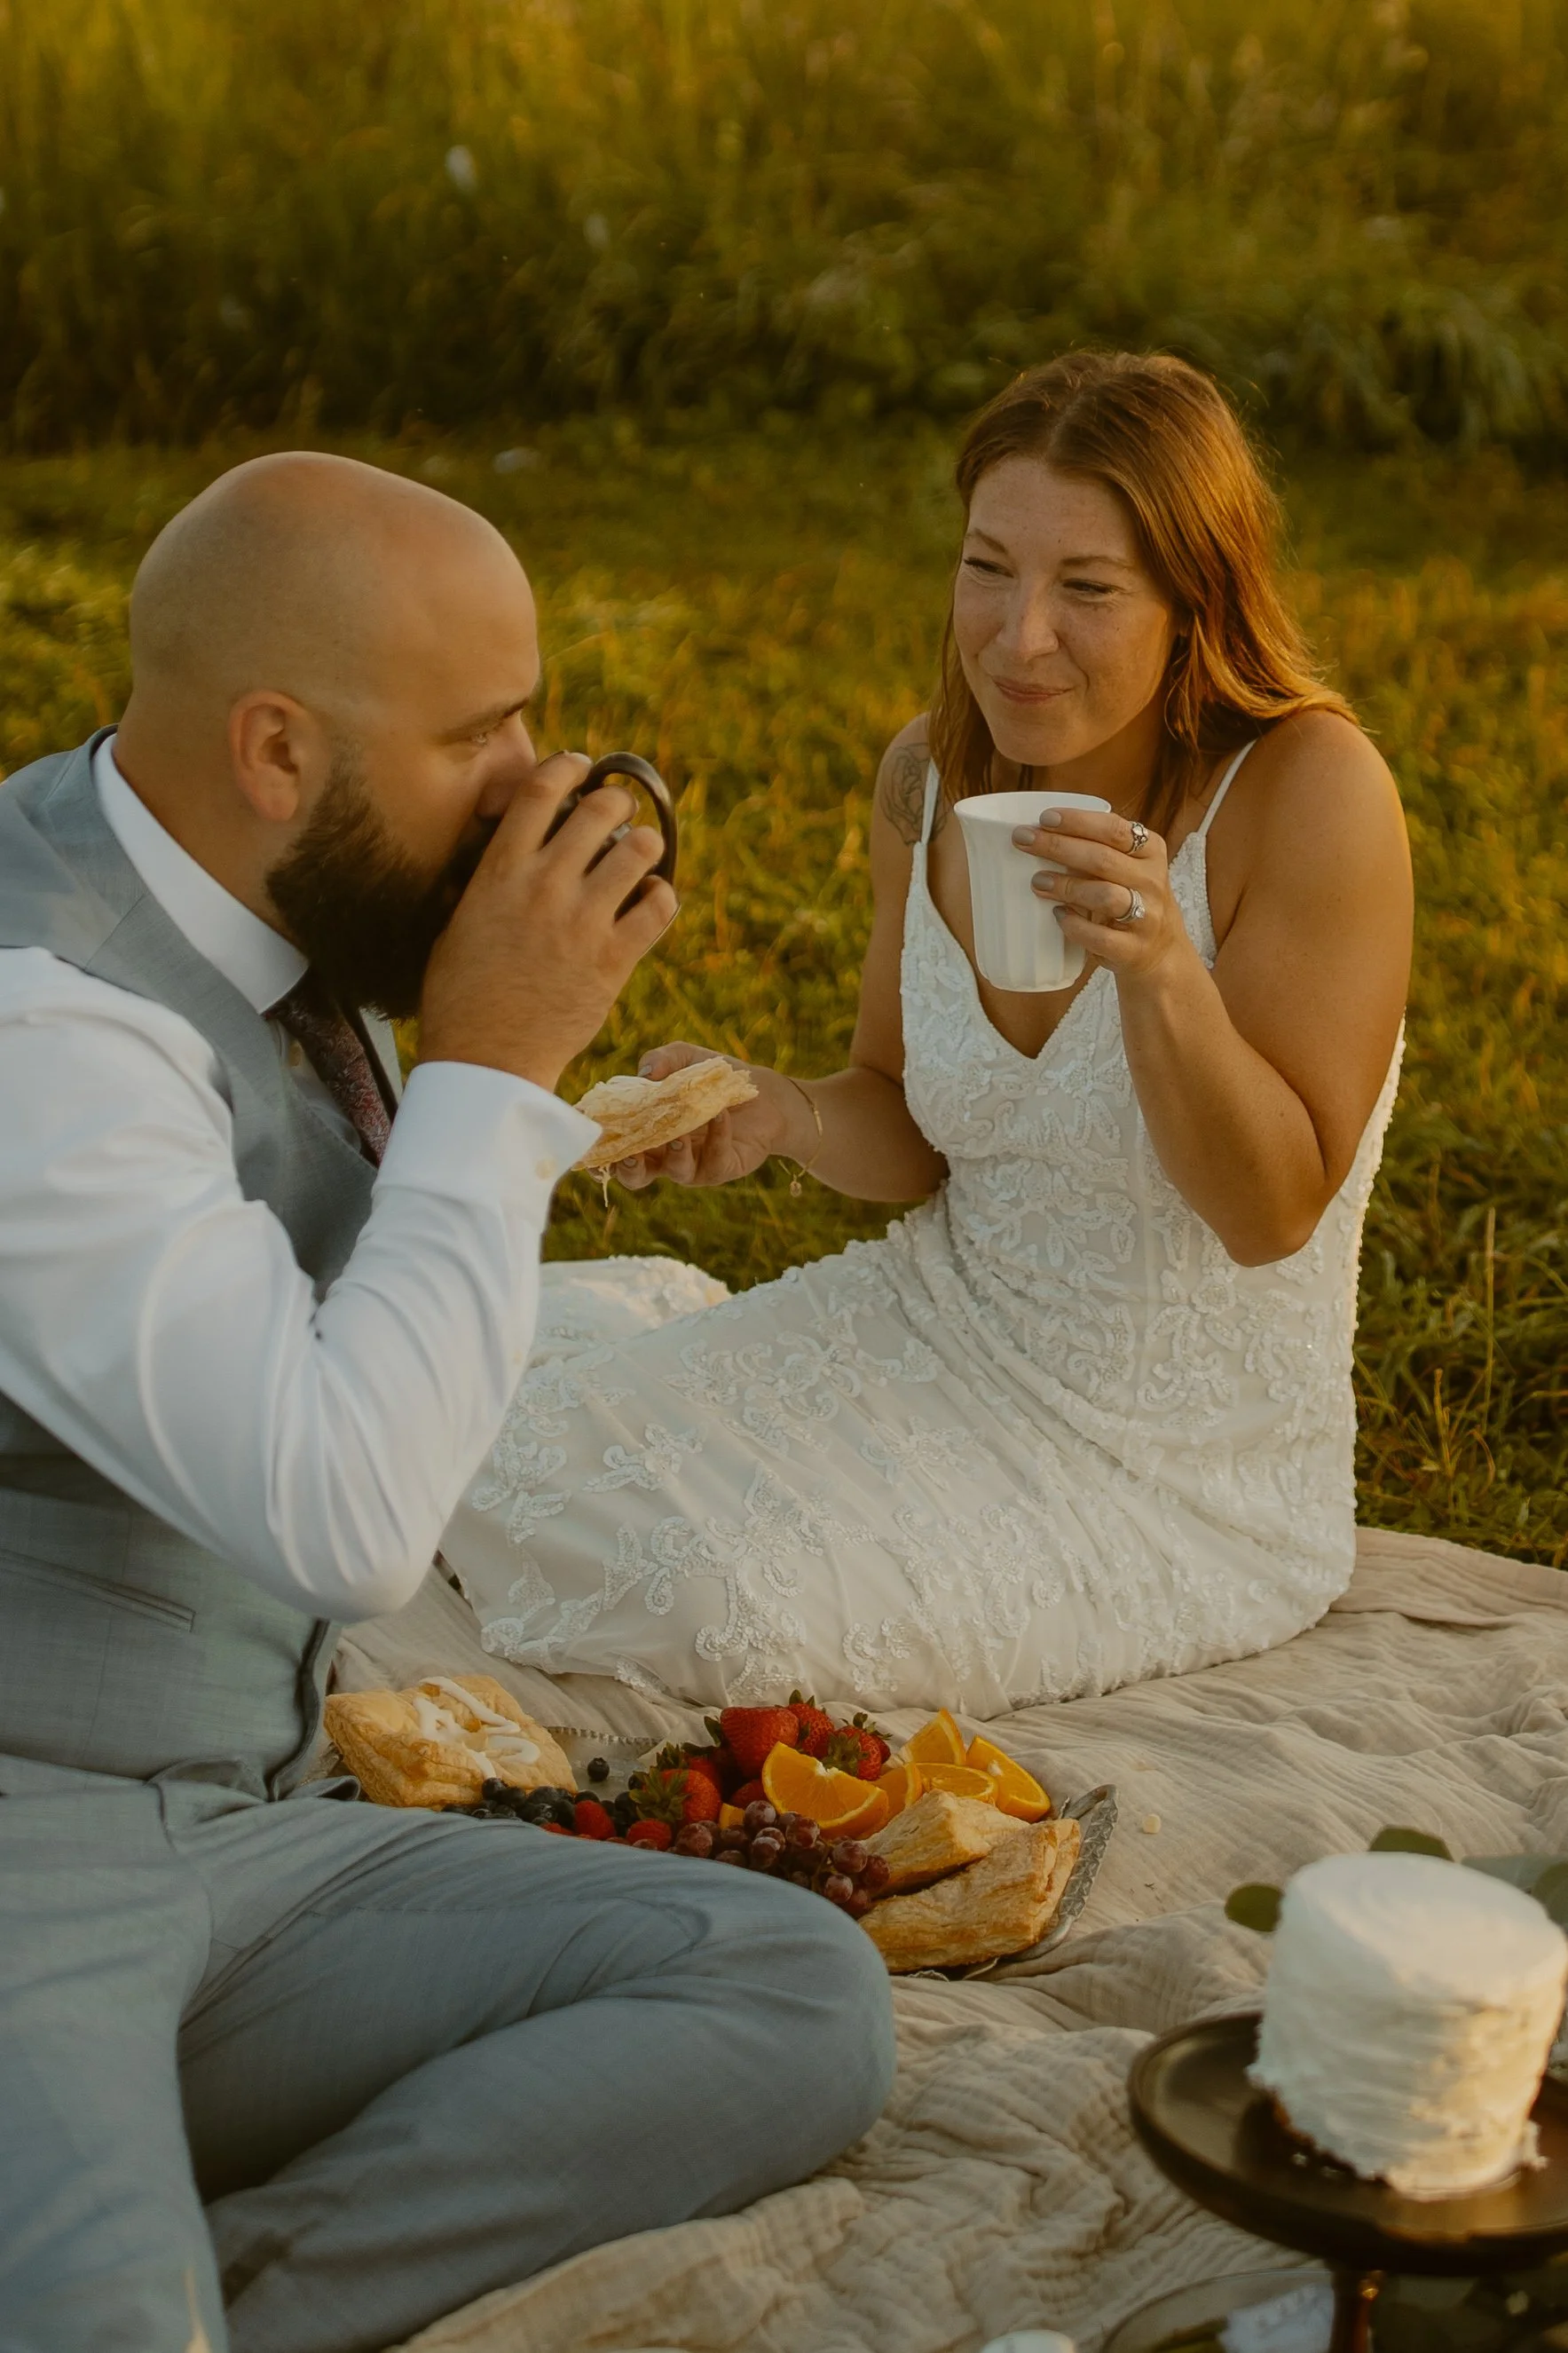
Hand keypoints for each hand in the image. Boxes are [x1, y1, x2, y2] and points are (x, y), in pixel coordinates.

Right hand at [418, 752, 677, 1091]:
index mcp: (499, 873)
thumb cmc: (460, 996)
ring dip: (646, 845)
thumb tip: (502, 851)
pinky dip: (662, 897)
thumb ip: (484, 882)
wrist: (485, 1059)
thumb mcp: (456, 924)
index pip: (540, 791)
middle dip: (617, 802)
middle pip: (600, 809)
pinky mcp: (614, 959)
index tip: (581, 766)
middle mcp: (544, 886)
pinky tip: (651, 902)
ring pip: (640, 850)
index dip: (568, 767)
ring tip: (641, 855)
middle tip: (619, 813)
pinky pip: (659, 906)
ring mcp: (582, 922)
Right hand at [608, 1041, 806, 1190]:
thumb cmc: (715, 1078)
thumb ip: (662, 1059)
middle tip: (627, 1154)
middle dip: (626, 1169)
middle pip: (635, 1176)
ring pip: (674, 1172)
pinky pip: (714, 1159)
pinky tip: (719, 1116)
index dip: (598, 1147)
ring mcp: (693, 1164)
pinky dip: (715, 1136)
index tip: (588, 1138)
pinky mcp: (722, 1168)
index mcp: (646, 1132)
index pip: (614, 1145)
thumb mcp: (686, 1059)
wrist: (764, 1094)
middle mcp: (664, 1154)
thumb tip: (646, 1073)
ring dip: (672, 1155)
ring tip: (676, 1136)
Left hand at [1012, 805, 1189, 980]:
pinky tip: (1058, 916)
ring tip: (1038, 881)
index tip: (1045, 818)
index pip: (1115, 830)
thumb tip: (1043, 834)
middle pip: (1103, 859)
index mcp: (1150, 853)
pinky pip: (1100, 937)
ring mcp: (1146, 917)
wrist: (1162, 951)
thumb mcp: (1129, 868)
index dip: (1078, 822)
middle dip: (1059, 847)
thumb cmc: (1134, 900)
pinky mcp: (1133, 949)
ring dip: (1066, 886)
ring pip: (1104, 895)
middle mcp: (1151, 882)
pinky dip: (1074, 925)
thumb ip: (1099, 851)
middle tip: (1024, 841)